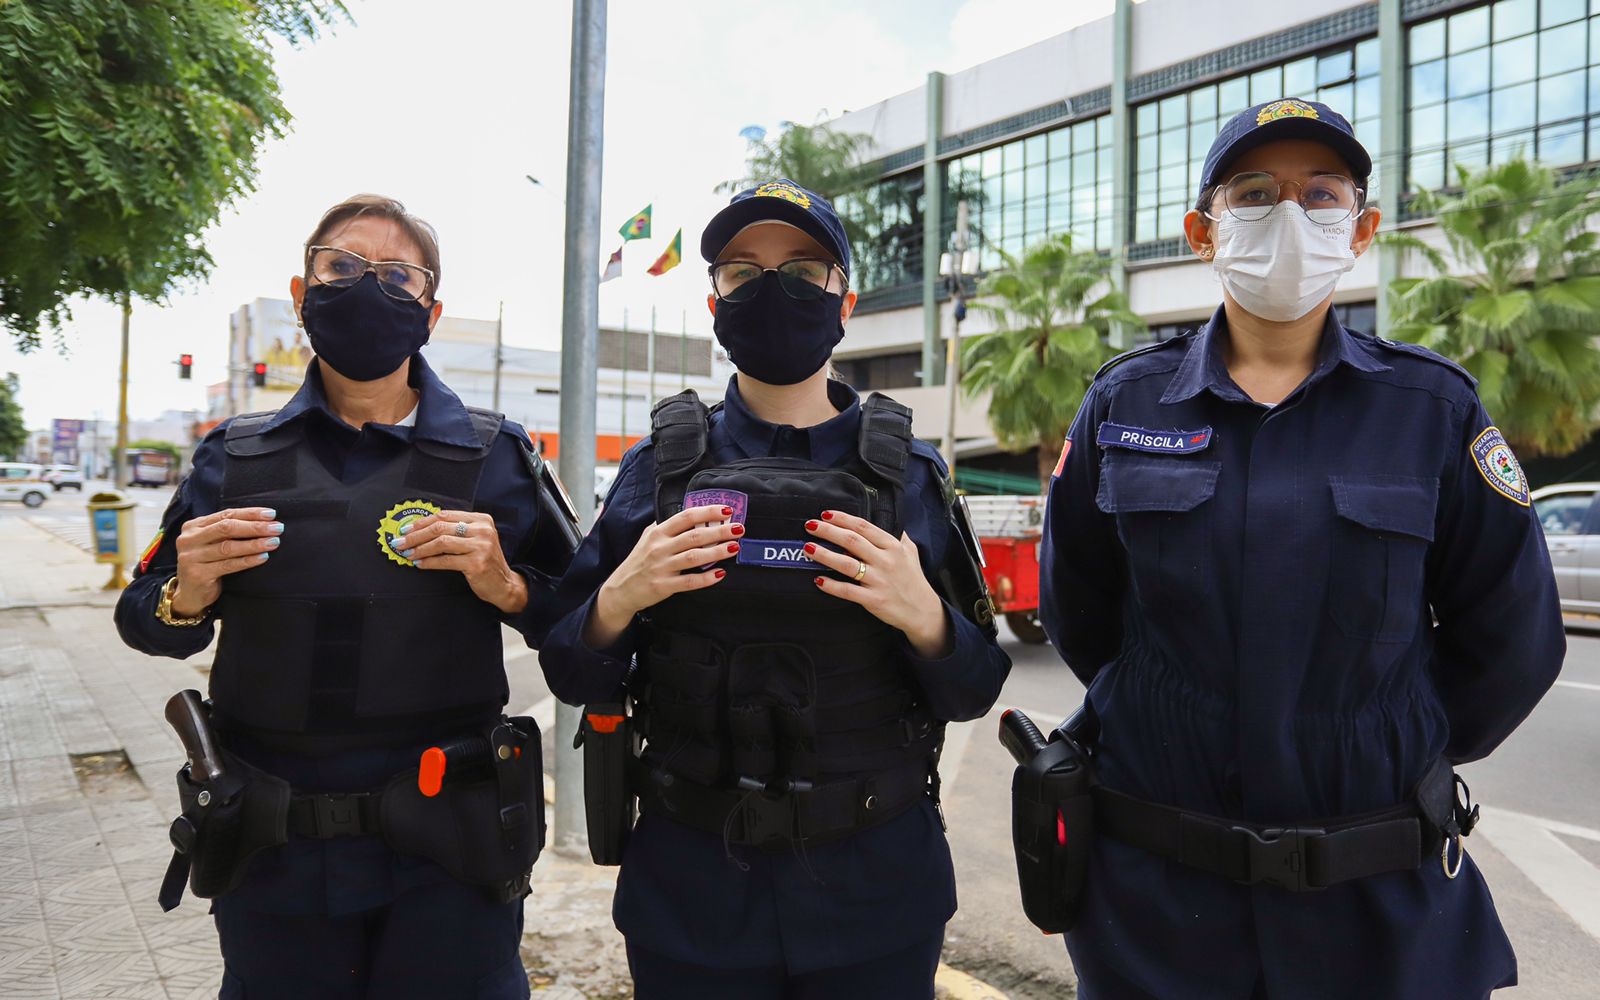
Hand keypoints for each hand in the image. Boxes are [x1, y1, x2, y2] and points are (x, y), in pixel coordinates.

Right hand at [171, 507, 281, 616]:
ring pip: (228, 547)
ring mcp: (191, 557)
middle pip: (227, 528)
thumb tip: (264, 520)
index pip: (226, 515)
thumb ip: (228, 531)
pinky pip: (228, 565)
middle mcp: (189, 539)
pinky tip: (263, 557)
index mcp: (193, 526)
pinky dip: (247, 561)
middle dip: (255, 527)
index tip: (271, 514)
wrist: (190, 594)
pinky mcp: (198, 574)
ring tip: (274, 542)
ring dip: (254, 544)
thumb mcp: (213, 543)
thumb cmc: (208, 563)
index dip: (250, 513)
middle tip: (277, 528)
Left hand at [391, 510, 526, 613]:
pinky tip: (420, 564)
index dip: (422, 521)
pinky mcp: (476, 563)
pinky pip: (445, 560)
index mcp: (481, 519)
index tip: (406, 529)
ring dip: (420, 548)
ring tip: (408, 554)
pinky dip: (429, 562)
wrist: (504, 584)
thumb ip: (454, 531)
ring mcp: (481, 546)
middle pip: (441, 527)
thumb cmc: (485, 562)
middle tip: (400, 542)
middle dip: (416, 535)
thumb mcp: (475, 540)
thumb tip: (419, 530)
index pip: (445, 515)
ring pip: (441, 542)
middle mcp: (483, 530)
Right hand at [586, 504, 742, 647]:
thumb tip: (691, 514)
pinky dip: (705, 578)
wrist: (621, 589)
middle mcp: (660, 547)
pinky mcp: (663, 586)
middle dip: (719, 531)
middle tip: (739, 528)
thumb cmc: (639, 561)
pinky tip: (720, 573)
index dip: (707, 512)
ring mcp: (661, 567)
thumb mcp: (648, 537)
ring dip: (716, 551)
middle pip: (694, 535)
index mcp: (658, 532)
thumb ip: (667, 526)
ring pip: (694, 557)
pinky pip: (688, 581)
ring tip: (734, 547)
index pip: (686, 517)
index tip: (727, 511)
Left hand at [804, 510, 951, 657]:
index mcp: (893, 546)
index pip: (863, 527)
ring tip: (808, 548)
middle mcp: (885, 561)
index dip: (843, 518)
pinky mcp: (874, 600)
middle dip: (828, 531)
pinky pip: (848, 591)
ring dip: (824, 555)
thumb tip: (888, 518)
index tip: (826, 514)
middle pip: (851, 540)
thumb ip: (898, 535)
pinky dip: (831, 585)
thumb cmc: (914, 579)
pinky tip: (818, 580)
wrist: (923, 611)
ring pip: (846, 564)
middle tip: (810, 526)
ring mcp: (879, 580)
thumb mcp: (911, 552)